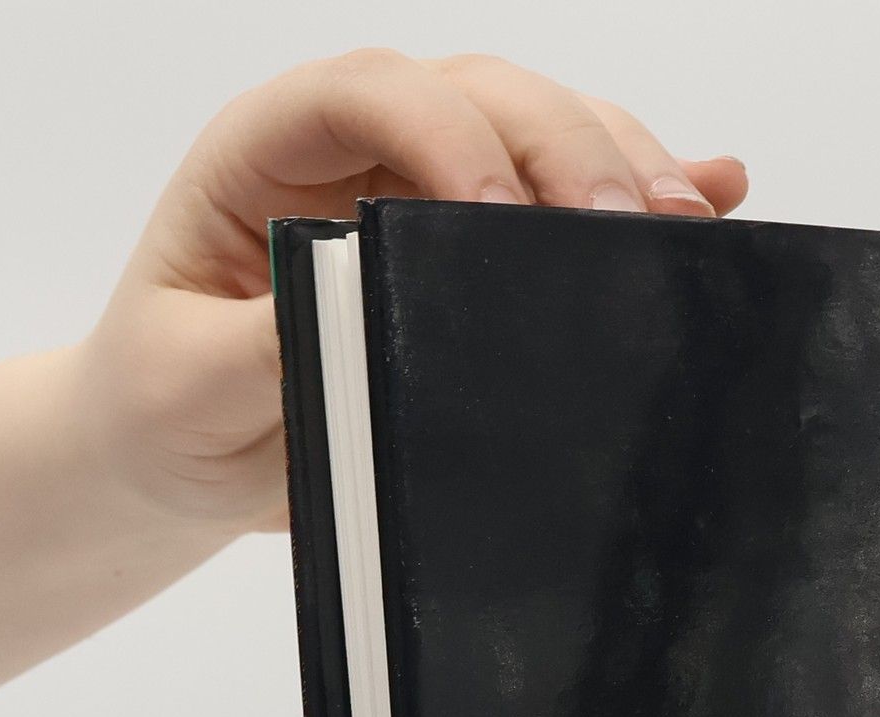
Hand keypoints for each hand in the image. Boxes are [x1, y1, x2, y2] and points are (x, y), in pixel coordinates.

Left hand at [78, 52, 748, 534]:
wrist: (178, 460)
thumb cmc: (166, 410)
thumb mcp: (189, 387)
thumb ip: (266, 340)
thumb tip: (371, 300)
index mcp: (267, 152)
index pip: (369, 95)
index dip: (448, 135)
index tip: (505, 218)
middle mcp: (353, 150)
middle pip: (478, 94)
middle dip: (563, 146)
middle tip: (629, 225)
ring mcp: (421, 189)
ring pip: (536, 130)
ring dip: (618, 165)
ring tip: (685, 223)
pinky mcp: (471, 246)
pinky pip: (561, 200)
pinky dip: (640, 192)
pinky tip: (712, 198)